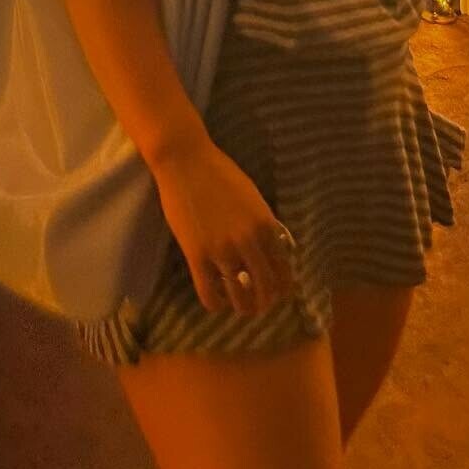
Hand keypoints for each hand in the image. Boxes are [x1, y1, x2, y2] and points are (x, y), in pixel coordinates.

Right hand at [151, 140, 297, 315]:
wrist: (185, 161)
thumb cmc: (219, 173)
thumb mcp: (253, 197)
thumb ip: (263, 224)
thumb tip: (271, 249)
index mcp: (266, 225)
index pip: (283, 271)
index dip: (282, 288)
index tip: (277, 293)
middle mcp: (249, 242)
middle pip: (266, 289)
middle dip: (265, 302)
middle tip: (259, 304)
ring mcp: (222, 251)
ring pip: (240, 298)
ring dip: (243, 307)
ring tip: (240, 306)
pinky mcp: (197, 256)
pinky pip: (210, 295)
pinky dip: (217, 304)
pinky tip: (218, 299)